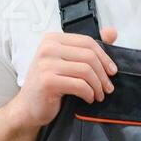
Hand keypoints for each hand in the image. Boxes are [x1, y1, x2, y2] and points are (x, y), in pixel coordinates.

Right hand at [4, 27, 118, 129]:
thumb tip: (112, 32)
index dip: (104, 57)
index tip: (112, 71)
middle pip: (88, 56)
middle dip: (103, 74)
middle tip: (108, 87)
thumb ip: (88, 48)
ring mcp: (46, 64)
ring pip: (86, 71)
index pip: (87, 41)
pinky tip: (89, 99)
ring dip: (97, 86)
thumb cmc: (49, 85)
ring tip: (99, 95)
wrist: (28, 107)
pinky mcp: (48, 81)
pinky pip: (79, 85)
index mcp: (52, 39)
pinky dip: (89, 93)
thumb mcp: (67, 62)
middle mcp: (47, 48)